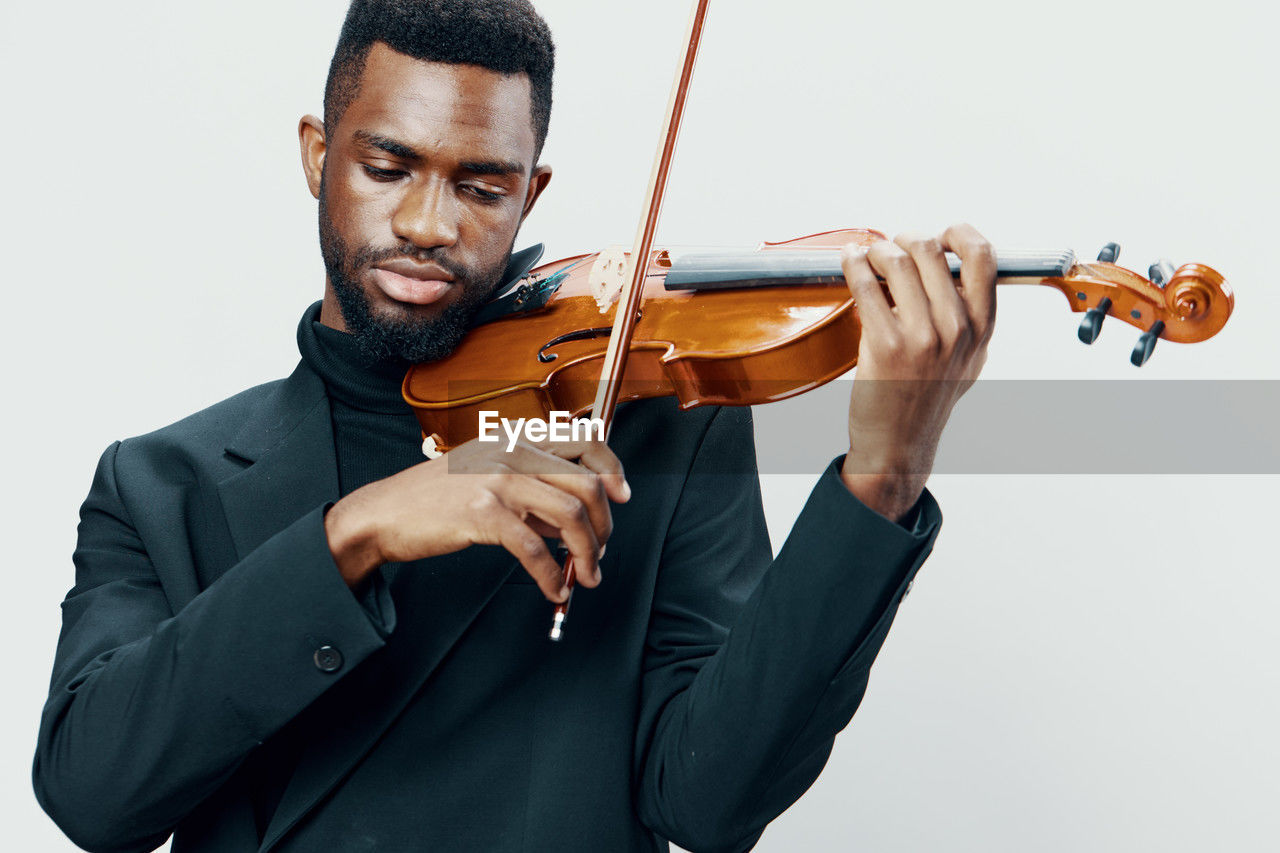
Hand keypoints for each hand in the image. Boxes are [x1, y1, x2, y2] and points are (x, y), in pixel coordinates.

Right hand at [324, 437, 629, 601]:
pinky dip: (550, 575)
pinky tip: (552, 588)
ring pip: (569, 514)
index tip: (623, 496)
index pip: (584, 440)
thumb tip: (574, 521)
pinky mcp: (482, 513)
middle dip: (603, 525)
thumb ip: (532, 491)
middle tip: (598, 553)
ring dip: (586, 553)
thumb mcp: (489, 477)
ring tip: (584, 576)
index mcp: (516, 439)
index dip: (612, 468)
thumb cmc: (436, 498)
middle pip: (586, 483)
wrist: (384, 513)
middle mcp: (512, 452)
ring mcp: (497, 480)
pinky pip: (534, 548)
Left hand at [838, 224, 996, 520]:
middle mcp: (957, 330)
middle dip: (906, 238)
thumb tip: (953, 269)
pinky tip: (850, 262)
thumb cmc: (928, 398)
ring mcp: (922, 338)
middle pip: (932, 251)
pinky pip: (866, 288)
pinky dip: (854, 265)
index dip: (959, 234)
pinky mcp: (885, 347)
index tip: (940, 234)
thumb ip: (968, 317)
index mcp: (981, 328)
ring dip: (878, 250)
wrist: (899, 443)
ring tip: (868, 255)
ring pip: (899, 262)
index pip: (983, 258)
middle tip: (892, 247)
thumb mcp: (968, 359)